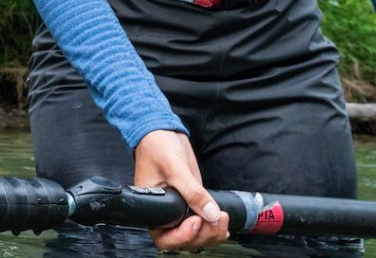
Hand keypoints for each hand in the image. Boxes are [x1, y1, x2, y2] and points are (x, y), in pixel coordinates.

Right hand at [133, 129, 228, 251]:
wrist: (163, 133)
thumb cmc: (156, 148)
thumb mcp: (175, 168)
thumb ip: (193, 191)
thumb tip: (210, 213)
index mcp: (153, 211)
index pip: (165, 238)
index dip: (183, 236)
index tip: (196, 221)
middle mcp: (166, 215)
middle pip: (184, 241)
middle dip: (203, 235)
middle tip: (216, 218)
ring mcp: (180, 211)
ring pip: (196, 237)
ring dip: (212, 234)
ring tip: (222, 218)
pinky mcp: (192, 204)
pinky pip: (203, 225)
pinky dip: (214, 228)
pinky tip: (222, 221)